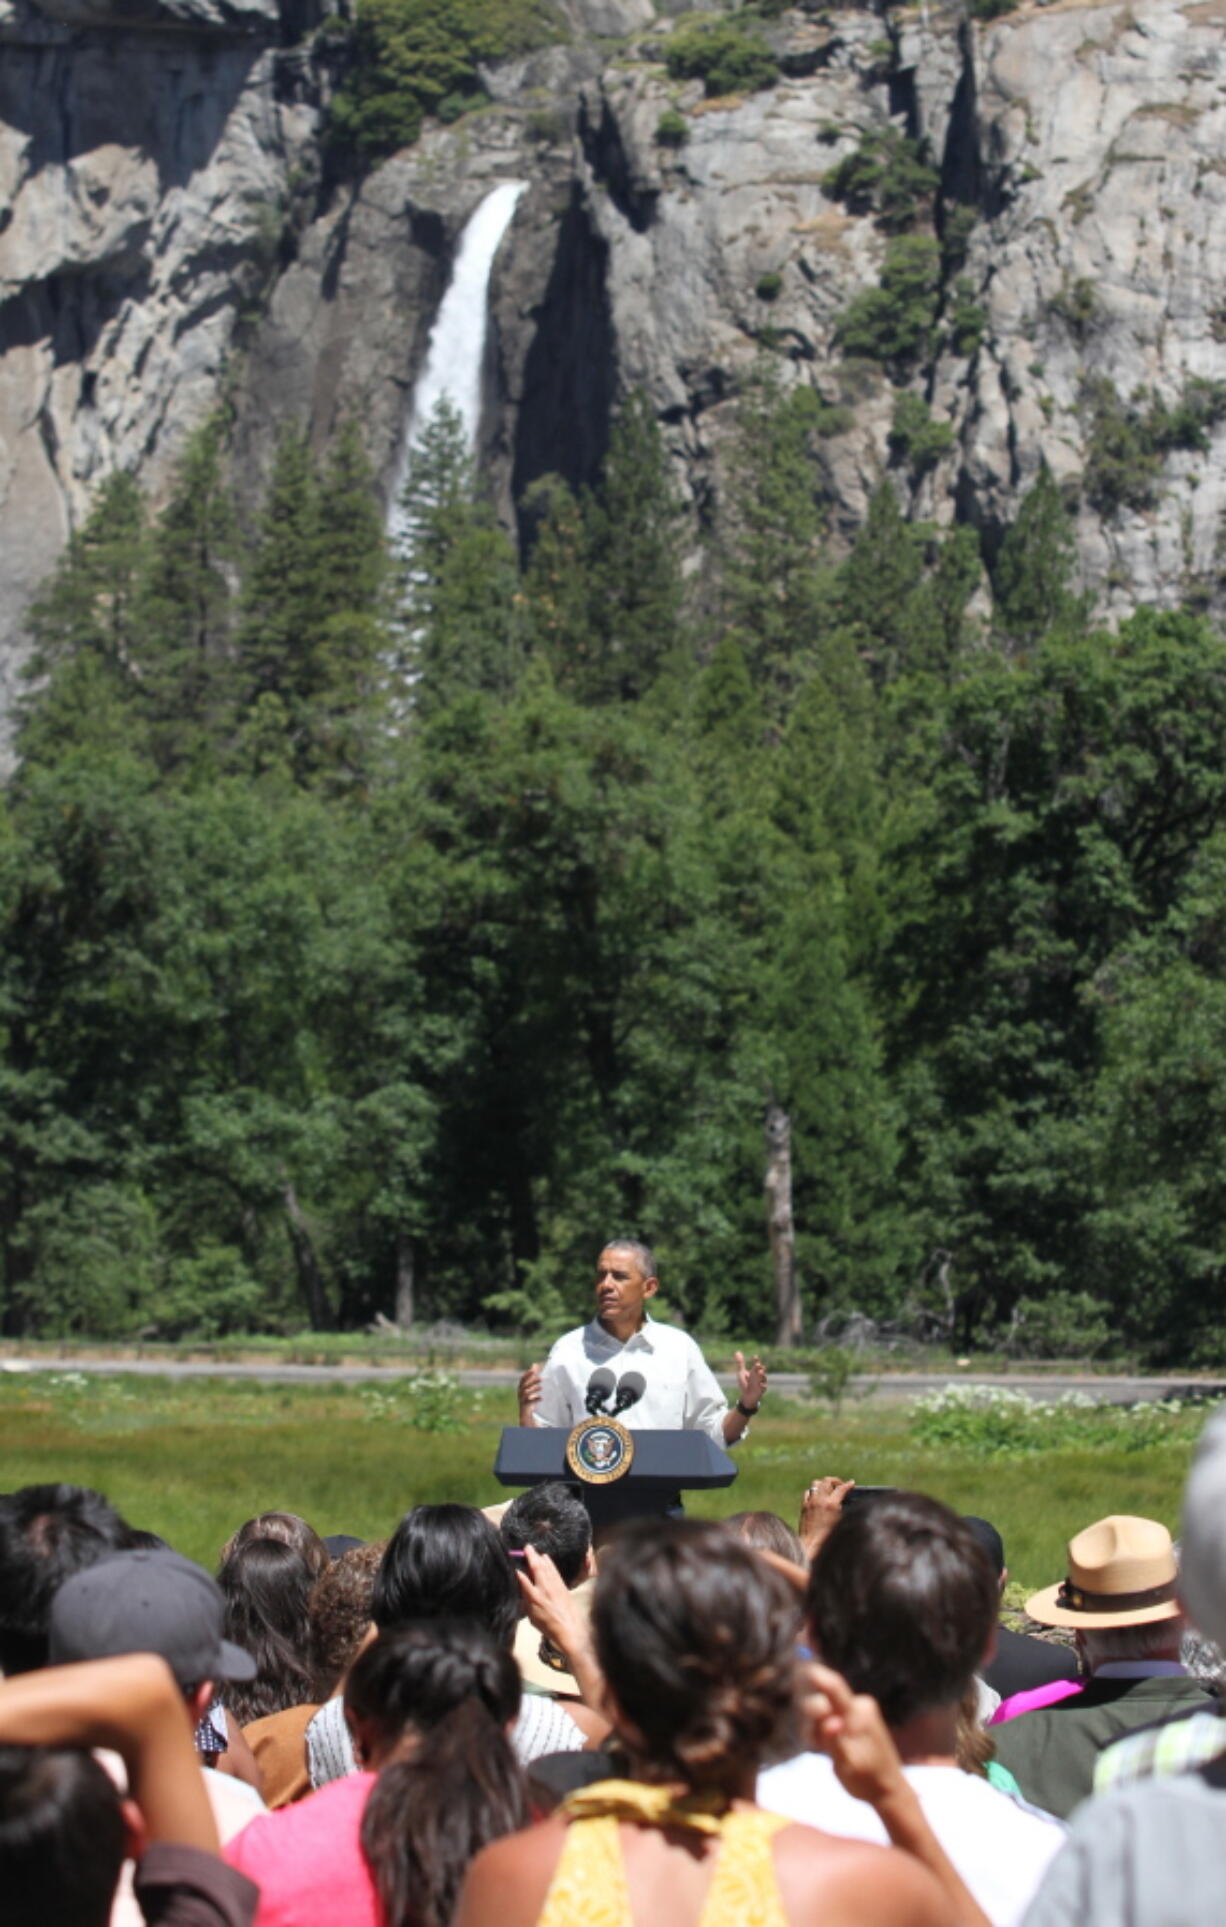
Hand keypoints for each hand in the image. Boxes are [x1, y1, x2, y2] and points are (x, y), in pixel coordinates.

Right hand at [516, 1546, 589, 1658]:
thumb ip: (526, 1601)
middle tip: (526, 1547)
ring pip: (546, 1567)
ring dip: (540, 1557)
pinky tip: (547, 1558)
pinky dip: (550, 1563)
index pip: (524, 1581)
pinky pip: (554, 1570)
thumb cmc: (547, 1625)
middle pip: (536, 1569)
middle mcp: (544, 1589)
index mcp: (534, 1598)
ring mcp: (555, 1586)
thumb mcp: (532, 1616)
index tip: (514, 1564)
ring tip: (534, 1551)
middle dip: (531, 1556)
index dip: (518, 1571)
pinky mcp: (562, 1586)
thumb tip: (522, 1588)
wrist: (569, 1628)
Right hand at [517, 1363, 541, 1425]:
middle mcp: (520, 1392)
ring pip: (526, 1393)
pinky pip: (529, 1402)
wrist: (525, 1411)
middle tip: (541, 1379)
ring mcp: (522, 1399)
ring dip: (534, 1389)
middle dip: (532, 1381)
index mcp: (521, 1386)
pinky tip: (542, 1398)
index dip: (527, 1374)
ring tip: (541, 1387)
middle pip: (525, 1385)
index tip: (533, 1370)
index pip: (523, 1379)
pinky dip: (535, 1399)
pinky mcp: (525, 1405)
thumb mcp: (530, 1385)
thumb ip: (533, 1375)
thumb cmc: (528, 1395)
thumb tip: (535, 1364)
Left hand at [735, 1351, 766, 1410]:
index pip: (756, 1364)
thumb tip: (737, 1352)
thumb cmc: (745, 1383)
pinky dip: (763, 1386)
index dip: (756, 1360)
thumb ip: (740, 1363)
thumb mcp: (741, 1373)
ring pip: (764, 1378)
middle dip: (760, 1368)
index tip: (755, 1356)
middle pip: (761, 1370)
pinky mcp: (761, 1390)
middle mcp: (758, 1376)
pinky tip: (760, 1385)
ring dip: (762, 1375)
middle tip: (758, 1365)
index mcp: (754, 1372)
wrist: (747, 1395)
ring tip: (760, 1372)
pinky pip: (764, 1388)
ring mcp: (760, 1383)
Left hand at [799, 1476, 854, 1557]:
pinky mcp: (804, 1506)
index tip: (852, 1483)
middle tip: (840, 1485)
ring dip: (824, 1484)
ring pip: (816, 1483)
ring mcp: (811, 1502)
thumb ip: (842, 1509)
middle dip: (836, 1481)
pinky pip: (809, 1492)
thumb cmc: (828, 1538)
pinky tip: (818, 1496)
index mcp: (831, 1504)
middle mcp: (820, 1500)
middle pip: (827, 1481)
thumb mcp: (840, 1523)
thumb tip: (845, 1501)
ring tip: (829, 1489)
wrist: (811, 1546)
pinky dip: (814, 1491)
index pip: (841, 1488)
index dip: (848, 1485)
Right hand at [800, 1660, 907, 1808]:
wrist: (888, 1790)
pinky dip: (823, 1731)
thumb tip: (829, 1720)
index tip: (800, 1665)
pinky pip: (830, 1718)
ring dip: (817, 1728)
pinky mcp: (853, 1721)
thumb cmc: (868, 1779)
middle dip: (812, 1717)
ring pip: (824, 1711)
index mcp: (858, 1714)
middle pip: (823, 1700)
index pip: (834, 1687)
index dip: (816, 1675)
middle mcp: (858, 1707)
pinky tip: (825, 1748)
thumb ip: (835, 1741)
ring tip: (823, 1750)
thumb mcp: (848, 1765)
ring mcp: (856, 1714)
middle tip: (814, 1741)